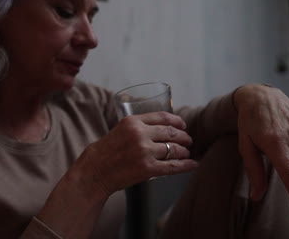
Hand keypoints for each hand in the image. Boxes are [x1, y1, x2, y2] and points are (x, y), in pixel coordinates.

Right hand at [83, 112, 197, 194]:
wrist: (95, 171)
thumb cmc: (106, 151)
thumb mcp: (120, 129)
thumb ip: (139, 126)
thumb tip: (163, 128)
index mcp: (133, 121)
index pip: (162, 117)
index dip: (177, 121)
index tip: (183, 125)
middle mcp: (140, 134)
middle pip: (171, 132)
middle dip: (184, 137)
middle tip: (188, 140)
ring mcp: (144, 151)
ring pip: (174, 149)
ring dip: (184, 151)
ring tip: (187, 153)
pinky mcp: (148, 168)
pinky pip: (173, 166)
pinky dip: (186, 165)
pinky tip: (193, 164)